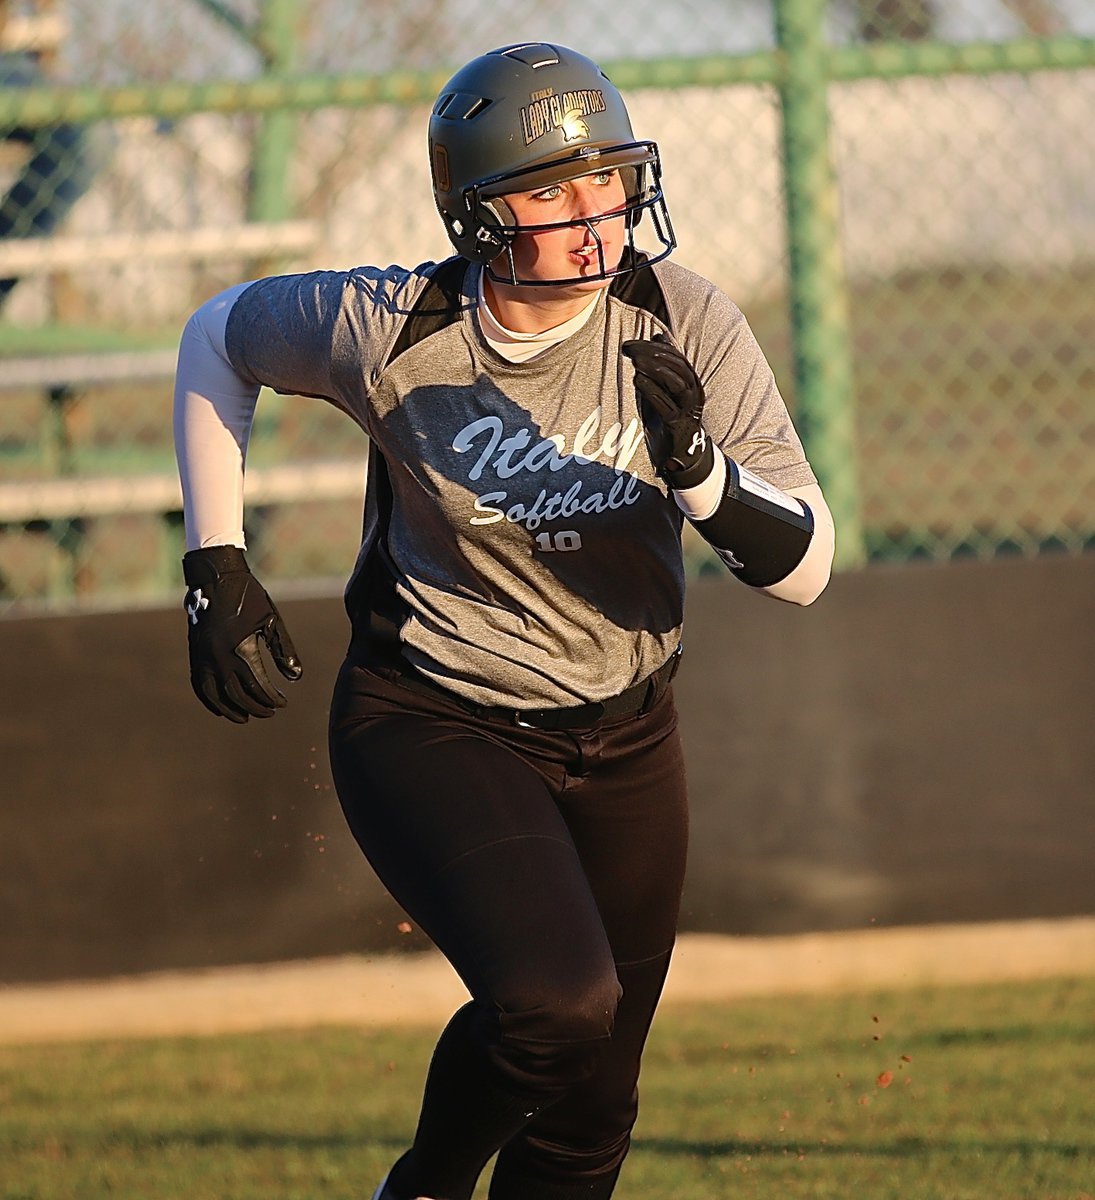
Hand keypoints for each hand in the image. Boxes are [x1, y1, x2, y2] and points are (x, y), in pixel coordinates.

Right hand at [182, 546, 301, 722]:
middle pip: (238, 695)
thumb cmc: (249, 598)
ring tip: (246, 717)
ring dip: (231, 710)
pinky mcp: (194, 654)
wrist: (216, 577)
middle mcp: (218, 658)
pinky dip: (210, 700)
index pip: (258, 686)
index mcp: (240, 650)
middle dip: (256, 707)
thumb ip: (283, 650)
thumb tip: (296, 677)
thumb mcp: (271, 621)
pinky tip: (221, 708)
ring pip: (215, 695)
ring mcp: (202, 658)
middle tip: (271, 712)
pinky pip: (199, 685)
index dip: (272, 698)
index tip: (283, 702)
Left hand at [622, 333, 714, 488]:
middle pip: (676, 366)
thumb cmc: (670, 418)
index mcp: (691, 382)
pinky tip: (637, 379)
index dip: (654, 347)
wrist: (681, 454)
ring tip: (635, 360)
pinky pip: (666, 405)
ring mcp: (688, 409)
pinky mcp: (678, 424)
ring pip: (676, 382)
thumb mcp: (665, 389)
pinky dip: (652, 390)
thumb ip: (661, 367)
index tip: (631, 344)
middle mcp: (693, 392)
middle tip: (629, 349)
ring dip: (654, 369)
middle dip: (652, 354)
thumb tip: (658, 337)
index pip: (675, 357)